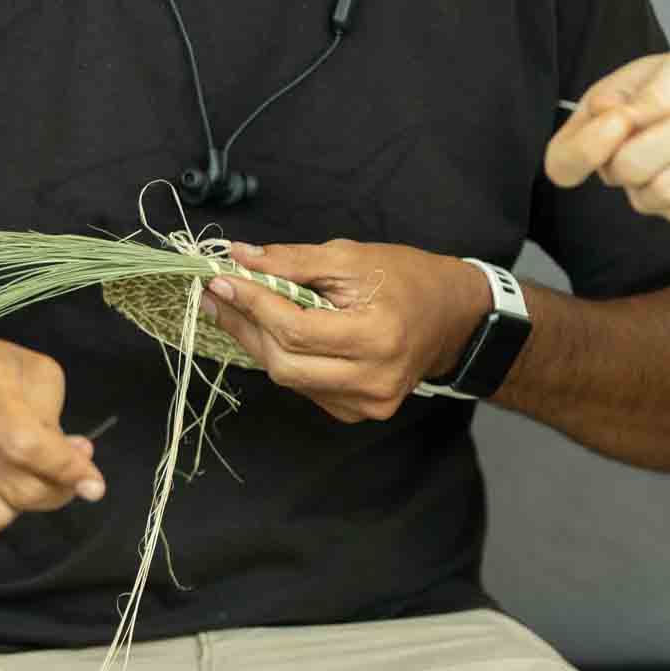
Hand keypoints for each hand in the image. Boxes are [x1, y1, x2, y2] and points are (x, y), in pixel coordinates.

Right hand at [0, 326, 105, 545]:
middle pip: (14, 487)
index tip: (92, 484)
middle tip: (57, 480)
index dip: (65, 471)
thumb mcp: (22, 370)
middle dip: (51, 492)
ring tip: (11, 481)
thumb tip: (79, 464)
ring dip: (15, 508)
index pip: (25, 444)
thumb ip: (54, 416)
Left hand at [202, 239, 487, 422]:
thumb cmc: (407, 280)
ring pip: (290, 379)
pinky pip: (306, 388)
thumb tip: (239, 257)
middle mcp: (374, 380)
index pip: (295, 328)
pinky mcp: (359, 412)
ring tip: (237, 309)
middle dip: (245, 326)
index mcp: (378, 337)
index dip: (252, 303)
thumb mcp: (352, 257)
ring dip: (258, 343)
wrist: (452, 318)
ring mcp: (367, 404)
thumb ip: (293, 260)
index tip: (220, 279)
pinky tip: (274, 334)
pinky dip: (285, 359)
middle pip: (285, 362)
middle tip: (217, 296)